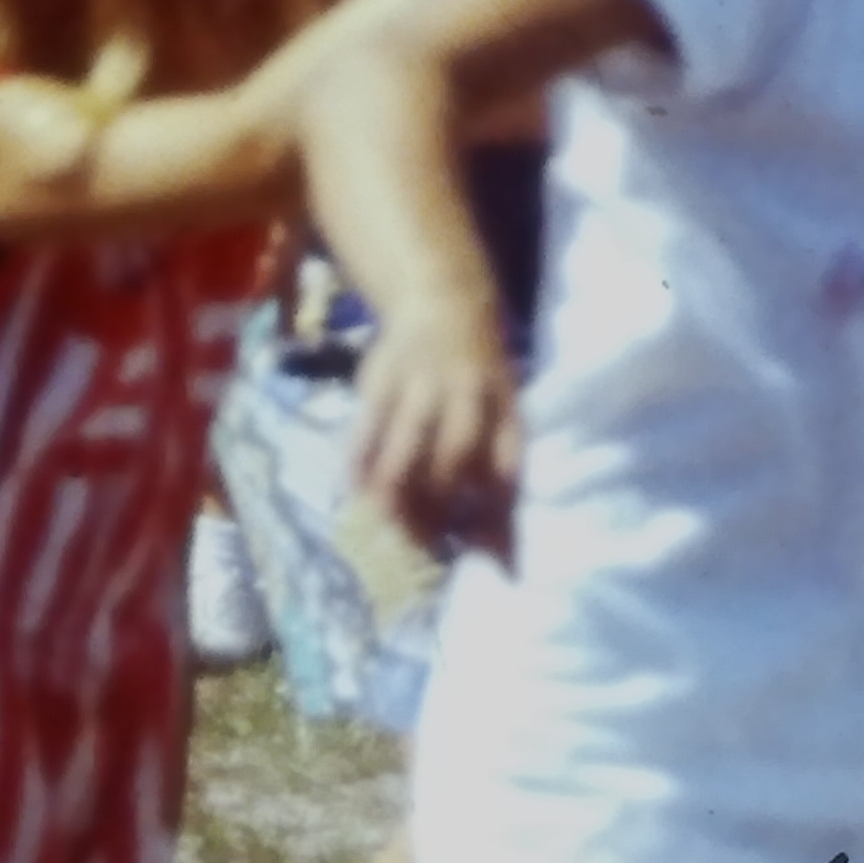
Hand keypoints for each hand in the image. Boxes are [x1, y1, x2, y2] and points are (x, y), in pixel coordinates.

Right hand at [351, 296, 525, 568]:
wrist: (444, 300)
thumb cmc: (480, 380)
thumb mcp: (503, 413)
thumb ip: (499, 481)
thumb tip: (504, 558)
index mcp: (505, 408)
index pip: (506, 470)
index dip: (499, 519)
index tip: (492, 563)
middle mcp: (467, 394)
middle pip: (454, 458)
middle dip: (439, 507)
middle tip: (426, 544)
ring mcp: (422, 382)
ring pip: (406, 445)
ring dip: (395, 491)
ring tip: (388, 523)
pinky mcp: (383, 376)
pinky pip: (367, 426)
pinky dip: (360, 462)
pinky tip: (357, 490)